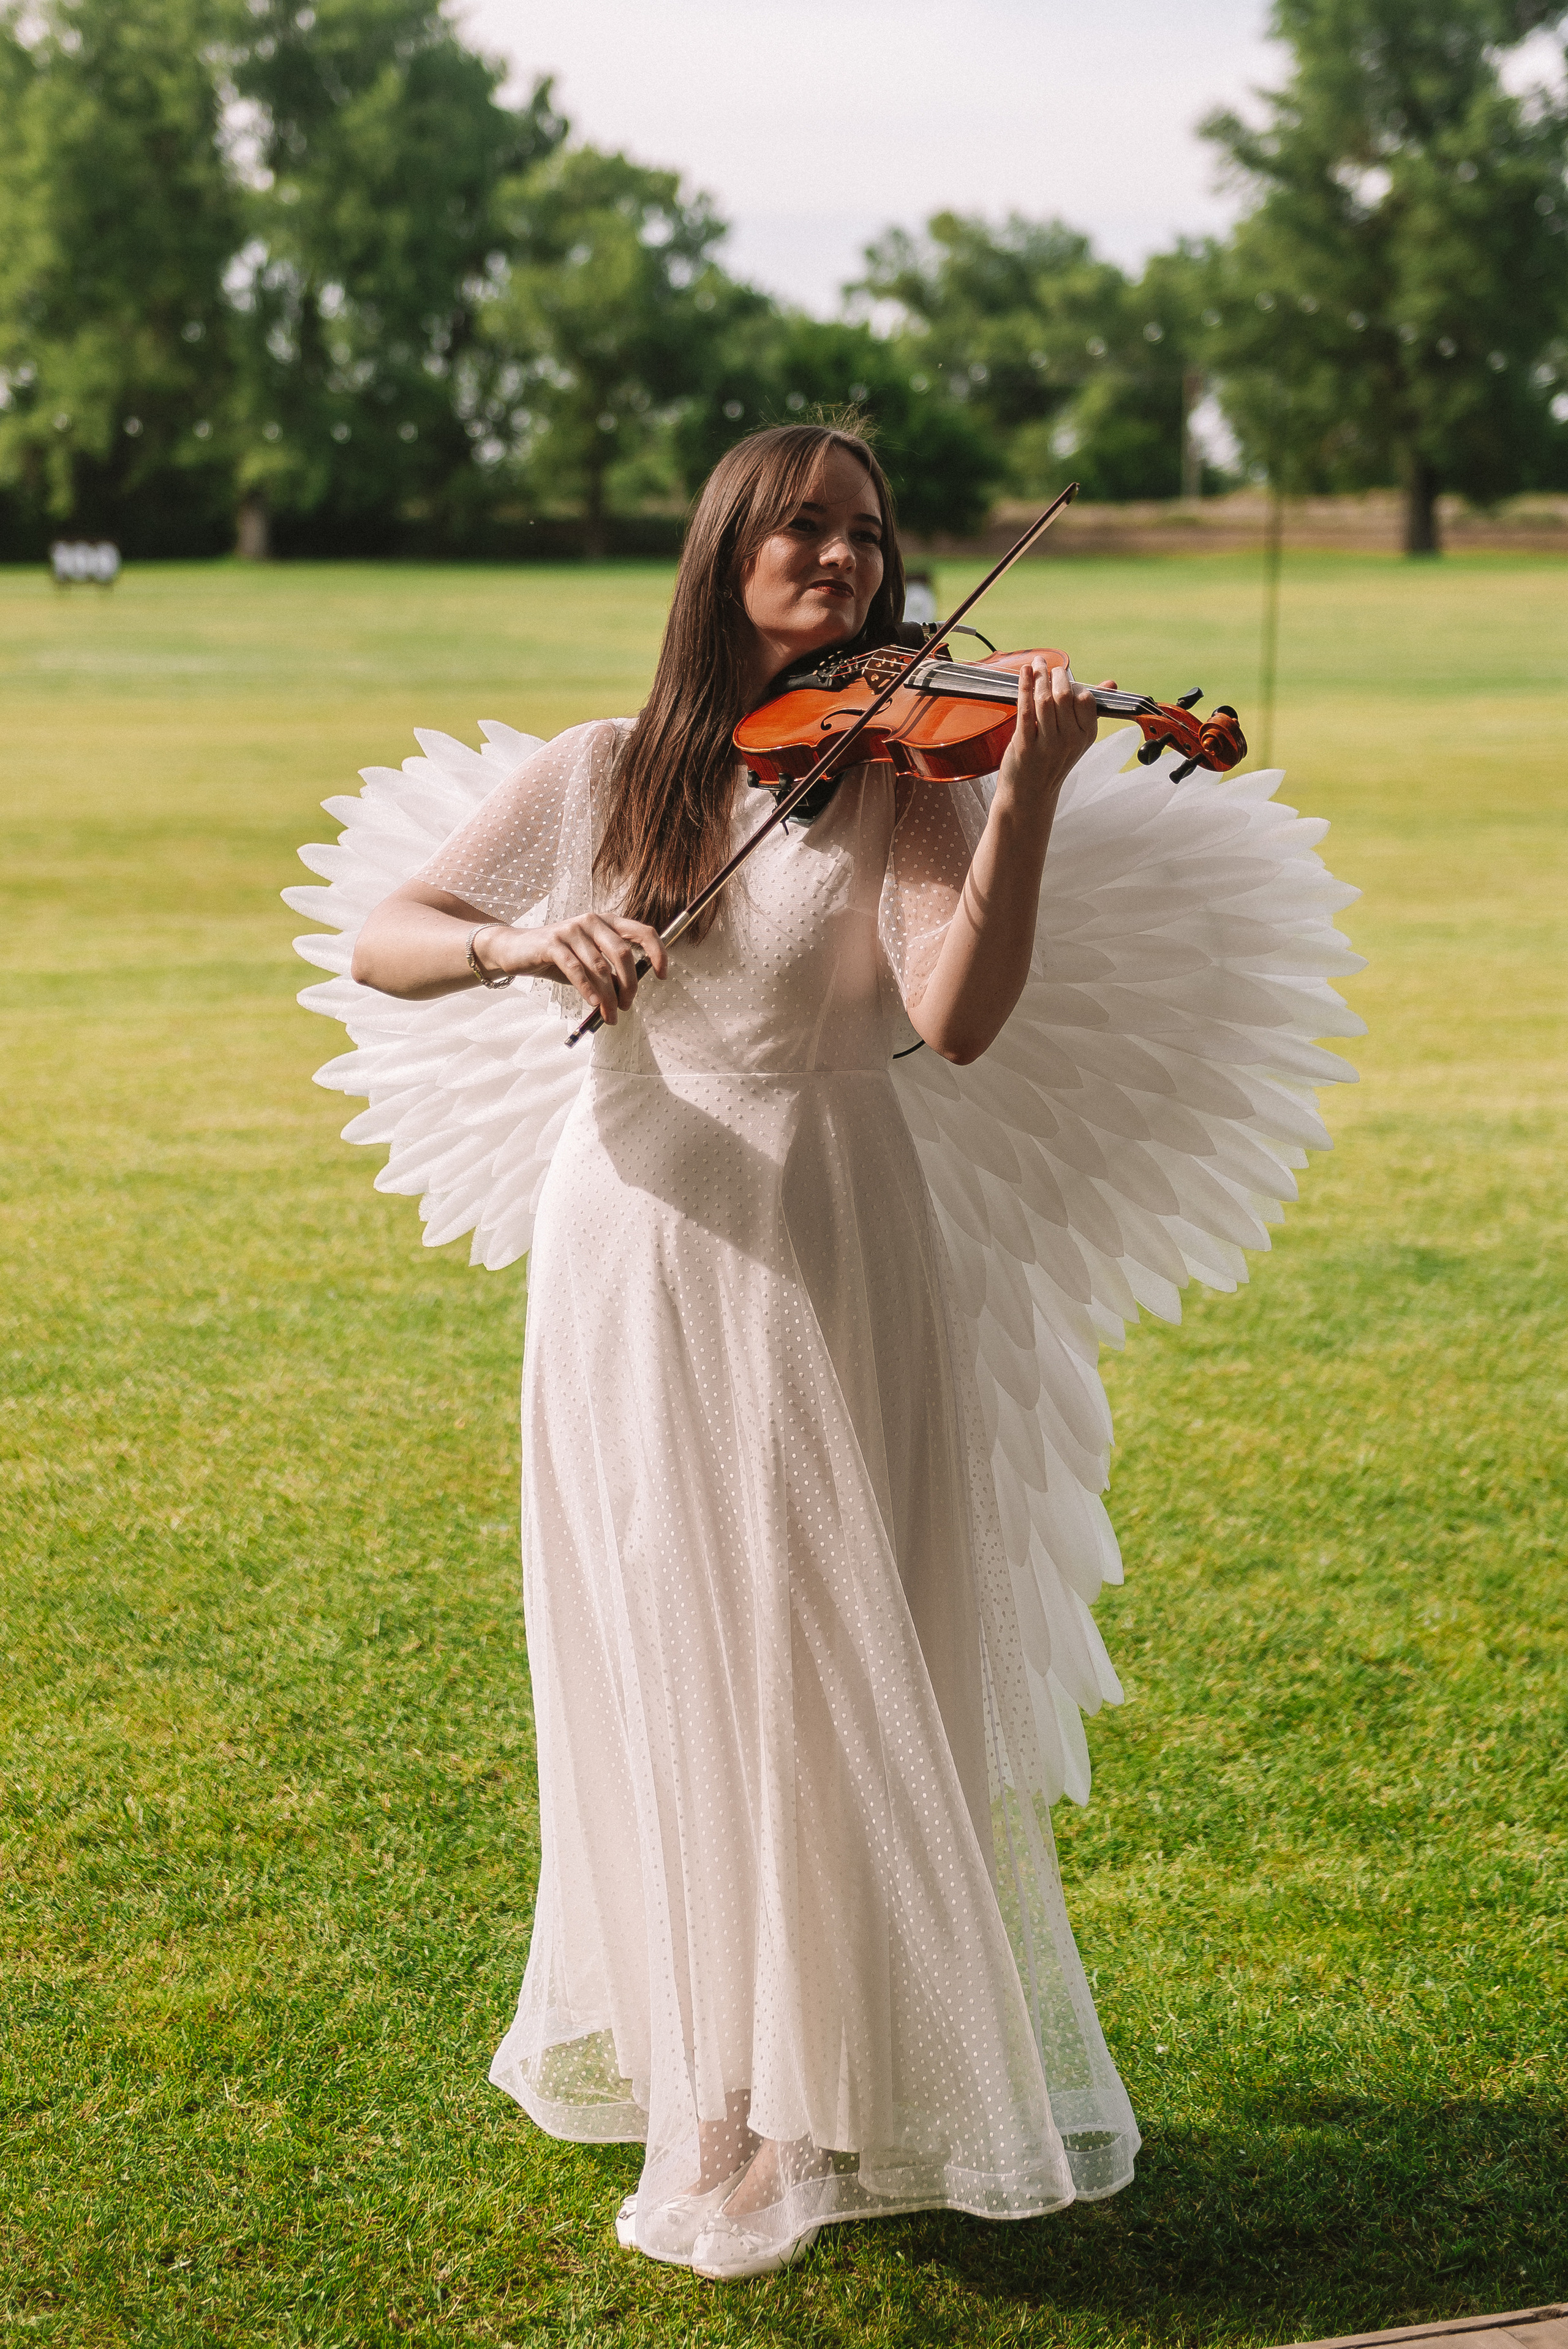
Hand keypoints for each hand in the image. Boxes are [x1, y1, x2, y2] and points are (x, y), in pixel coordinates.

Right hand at [479, 913, 667, 1024]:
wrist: (516, 950)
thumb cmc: (558, 958)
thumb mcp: (589, 963)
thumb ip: (609, 972)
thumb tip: (629, 992)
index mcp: (607, 922)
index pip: (643, 932)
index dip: (658, 953)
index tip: (662, 976)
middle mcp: (592, 921)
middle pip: (624, 954)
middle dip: (629, 985)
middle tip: (626, 1007)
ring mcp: (572, 930)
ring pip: (600, 967)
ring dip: (608, 996)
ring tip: (610, 1015)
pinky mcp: (552, 943)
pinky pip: (577, 969)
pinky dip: (588, 989)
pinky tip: (593, 1003)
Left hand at [996, 656, 1110, 812]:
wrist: (1030, 794)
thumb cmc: (1051, 763)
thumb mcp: (1077, 739)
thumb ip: (1090, 710)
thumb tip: (1112, 683)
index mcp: (1086, 736)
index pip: (1086, 698)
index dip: (1073, 684)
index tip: (1064, 678)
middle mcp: (1070, 740)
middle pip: (1064, 695)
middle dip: (1056, 674)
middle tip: (1048, 666)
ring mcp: (1048, 744)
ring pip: (1045, 699)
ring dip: (1039, 676)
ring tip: (1036, 664)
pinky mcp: (1025, 745)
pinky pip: (1025, 709)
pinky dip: (1023, 686)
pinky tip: (1024, 671)